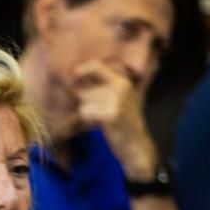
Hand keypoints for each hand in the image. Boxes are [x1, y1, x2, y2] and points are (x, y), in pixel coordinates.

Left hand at [70, 60, 155, 177]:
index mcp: (123, 81)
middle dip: (86, 102)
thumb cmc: (124, 122)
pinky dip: (88, 119)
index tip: (74, 76)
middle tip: (101, 112)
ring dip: (88, 111)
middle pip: (86, 90)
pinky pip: (85, 112)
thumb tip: (77, 77)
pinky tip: (101, 124)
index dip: (82, 70)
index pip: (97, 65)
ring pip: (84, 101)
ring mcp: (117, 99)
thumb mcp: (121, 98)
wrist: (136, 144)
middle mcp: (121, 86)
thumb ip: (104, 86)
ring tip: (102, 118)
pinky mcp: (111, 113)